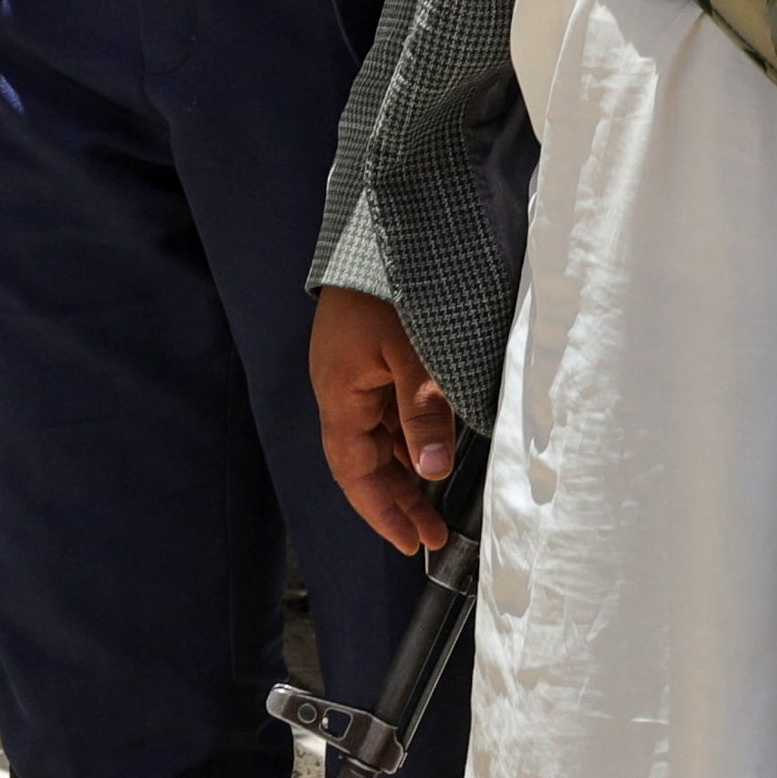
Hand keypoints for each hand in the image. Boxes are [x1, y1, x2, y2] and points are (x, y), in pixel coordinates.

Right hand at [311, 285, 461, 554]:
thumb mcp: (413, 355)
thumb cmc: (388, 291)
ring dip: (405, 473)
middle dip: (397, 501)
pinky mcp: (371, 362)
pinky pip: (386, 415)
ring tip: (437, 506)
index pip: (353, 469)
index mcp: (340, 393)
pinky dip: (409, 441)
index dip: (380, 510)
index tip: (409, 543)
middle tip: (432, 535)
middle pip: (364, 460)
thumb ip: (423, 413)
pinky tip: (434, 452)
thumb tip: (434, 472)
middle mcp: (342, 390)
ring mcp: (356, 375)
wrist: (375, 234)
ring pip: (377, 440)